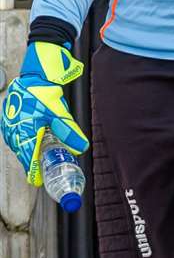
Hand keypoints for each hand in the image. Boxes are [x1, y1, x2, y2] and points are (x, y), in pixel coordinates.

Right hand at [1, 42, 89, 185]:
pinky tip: (31, 143)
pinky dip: (23, 142)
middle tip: (42, 172)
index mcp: (24, 130)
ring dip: (28, 152)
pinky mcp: (9, 121)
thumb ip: (69, 132)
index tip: (38, 181)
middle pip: (23, 152)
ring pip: (18, 145)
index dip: (33, 169)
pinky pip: (15, 137)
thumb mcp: (59, 114)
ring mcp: (9, 126)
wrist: (35, 77)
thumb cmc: (44, 94)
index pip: (28, 156)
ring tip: (37, 160)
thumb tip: (81, 147)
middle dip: (32, 162)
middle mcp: (13, 130)